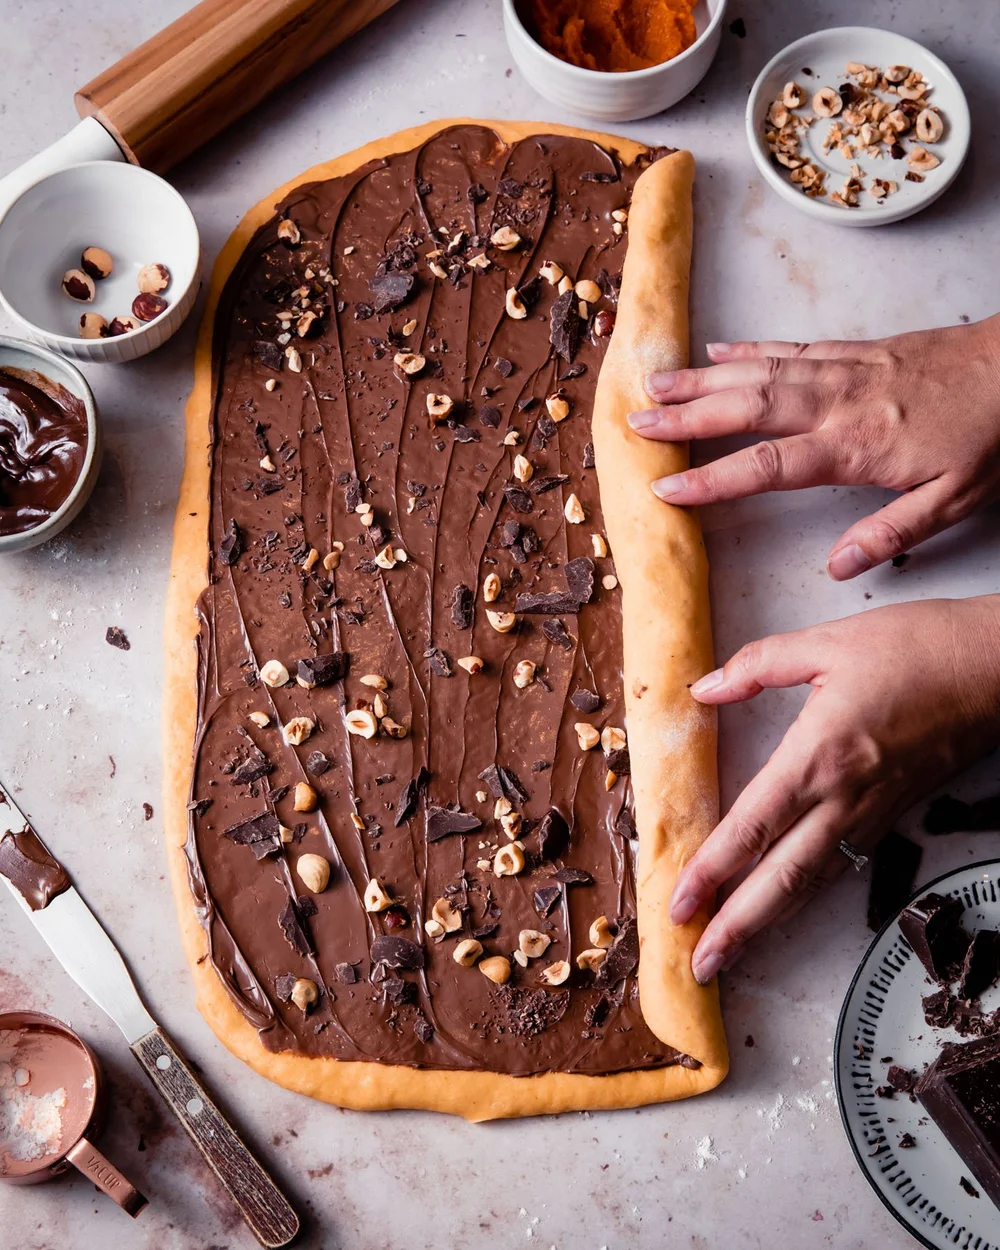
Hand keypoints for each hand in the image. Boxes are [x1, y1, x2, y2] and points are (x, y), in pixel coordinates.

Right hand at [627, 315, 999, 579]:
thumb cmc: (992, 432)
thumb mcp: (957, 499)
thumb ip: (893, 533)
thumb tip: (838, 568)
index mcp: (858, 446)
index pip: (769, 466)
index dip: (714, 478)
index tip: (668, 489)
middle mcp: (839, 401)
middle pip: (748, 406)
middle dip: (687, 414)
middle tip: (636, 422)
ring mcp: (844, 369)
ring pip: (759, 370)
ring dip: (702, 377)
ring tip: (654, 382)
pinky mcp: (856, 349)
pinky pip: (791, 345)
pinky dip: (749, 348)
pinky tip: (718, 351)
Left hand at [673, 596, 999, 983]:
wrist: (997, 668)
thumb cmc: (917, 648)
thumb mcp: (826, 641)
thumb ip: (757, 665)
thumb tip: (704, 688)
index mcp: (818, 755)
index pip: (752, 827)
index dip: (711, 871)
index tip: (678, 904)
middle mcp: (843, 797)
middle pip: (780, 878)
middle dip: (735, 926)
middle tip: (698, 965)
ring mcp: (872, 812)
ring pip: (812, 882)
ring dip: (767, 921)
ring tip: (731, 950)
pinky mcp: (892, 814)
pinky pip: (840, 866)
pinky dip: (805, 896)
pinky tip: (784, 908)